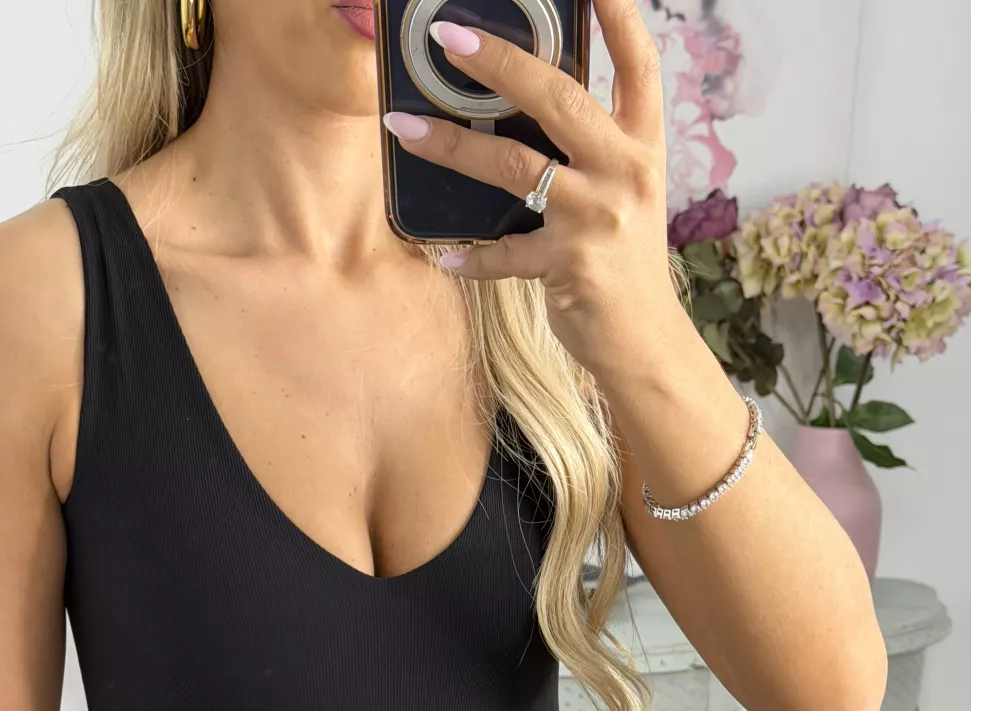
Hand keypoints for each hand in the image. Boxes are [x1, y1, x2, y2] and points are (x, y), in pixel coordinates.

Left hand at [382, 0, 687, 380]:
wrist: (644, 341)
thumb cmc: (624, 260)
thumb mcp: (625, 191)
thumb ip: (592, 146)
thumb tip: (527, 97)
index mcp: (644, 143)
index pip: (638, 62)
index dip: (617, 14)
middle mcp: (626, 170)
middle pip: (559, 97)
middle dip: (500, 60)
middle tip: (448, 36)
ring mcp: (598, 217)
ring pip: (514, 165)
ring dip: (452, 145)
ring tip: (403, 126)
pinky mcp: (569, 265)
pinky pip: (504, 252)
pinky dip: (471, 256)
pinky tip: (443, 254)